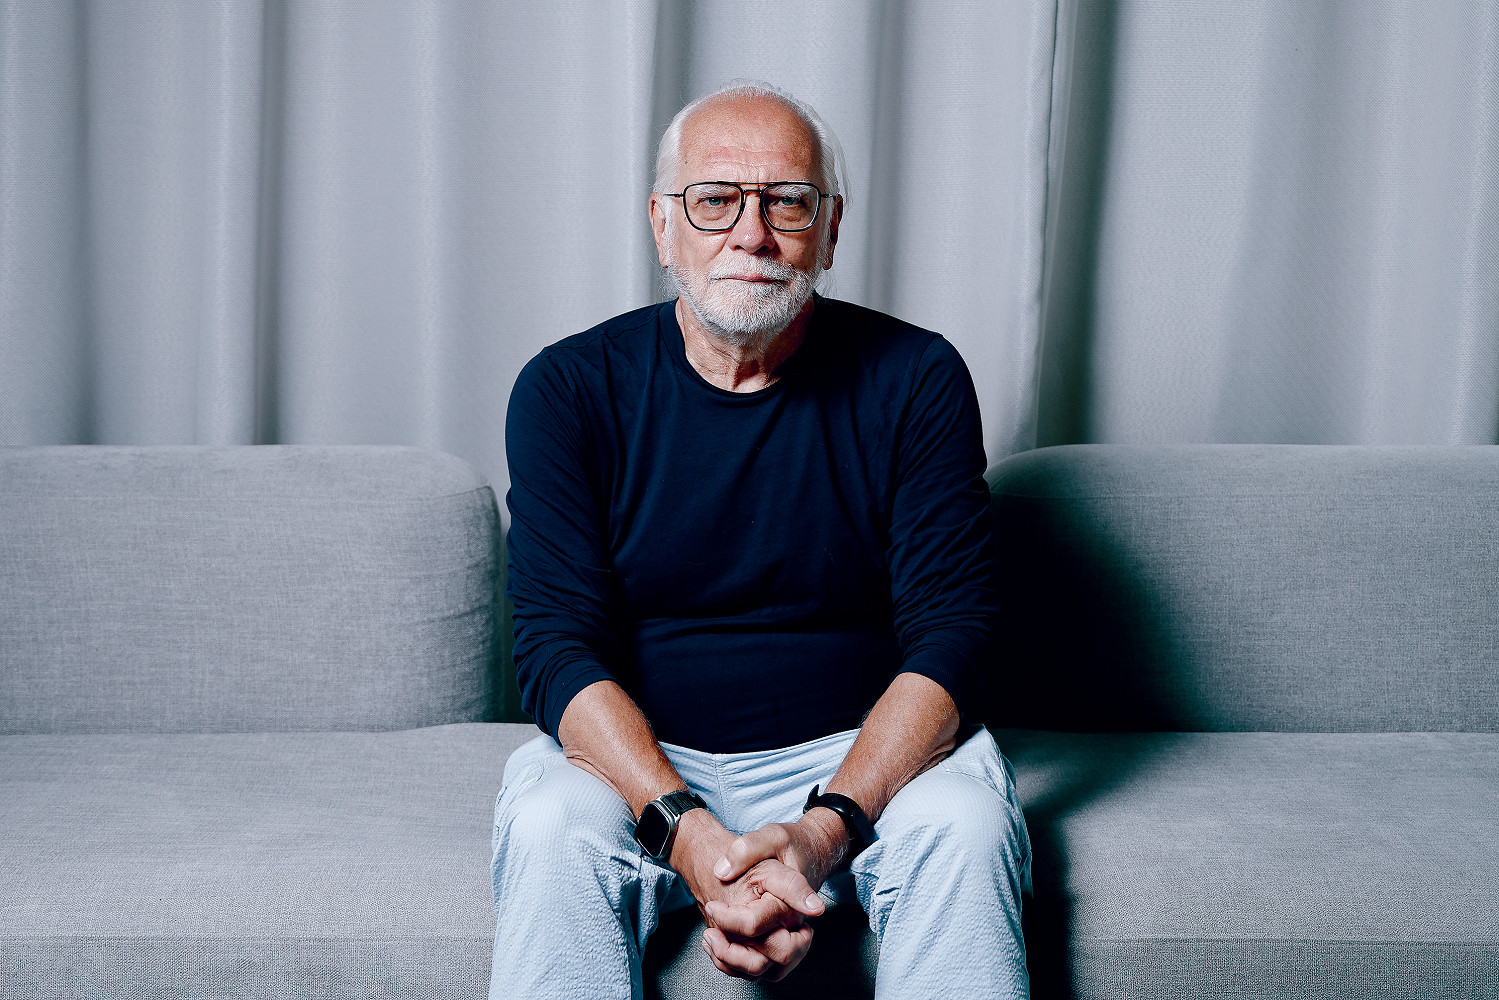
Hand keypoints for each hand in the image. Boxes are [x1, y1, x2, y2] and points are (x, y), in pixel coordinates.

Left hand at [669, 810, 827, 980]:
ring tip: (711, 938)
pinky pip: (759, 969)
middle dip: (730, 951)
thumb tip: (721, 871)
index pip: (754, 925)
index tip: (712, 906)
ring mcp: (786, 937)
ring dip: (730, 961)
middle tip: (711, 930)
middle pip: (765, 959)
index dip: (728, 920)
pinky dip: (734, 963)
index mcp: (789, 902)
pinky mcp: (778, 943)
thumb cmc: (787, 845)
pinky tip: (718, 942)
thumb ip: (745, 850)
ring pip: (762, 970)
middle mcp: (792, 926)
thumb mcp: (770, 836)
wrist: (802, 853)